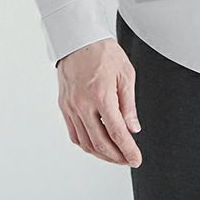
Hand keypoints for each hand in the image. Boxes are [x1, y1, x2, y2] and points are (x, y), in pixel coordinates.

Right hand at [56, 38, 142, 167]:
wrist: (80, 40)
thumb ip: (129, 105)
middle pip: (99, 143)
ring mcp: (71, 107)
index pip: (116, 132)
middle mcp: (83, 105)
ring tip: (115, 155)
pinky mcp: (64, 107)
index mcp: (101, 96)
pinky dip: (86, 144)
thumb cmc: (104, 53)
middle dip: (115, 156)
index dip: (127, 149)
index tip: (136, 159)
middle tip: (127, 160)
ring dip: (100, 154)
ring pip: (84, 142)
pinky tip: (97, 145)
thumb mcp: (126, 74)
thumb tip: (133, 129)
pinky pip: (74, 134)